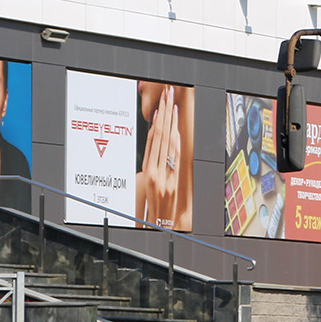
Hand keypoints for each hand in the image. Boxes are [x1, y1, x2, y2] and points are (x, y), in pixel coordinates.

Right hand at [140, 86, 180, 227]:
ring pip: (164, 143)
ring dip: (169, 121)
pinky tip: (172, 127)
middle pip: (158, 137)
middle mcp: (152, 171)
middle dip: (163, 114)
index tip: (162, 106)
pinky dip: (171, 140)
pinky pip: (170, 157)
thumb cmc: (155, 207)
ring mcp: (161, 176)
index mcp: (148, 170)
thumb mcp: (151, 185)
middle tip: (167, 94)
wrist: (159, 226)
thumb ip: (156, 167)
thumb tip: (160, 150)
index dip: (158, 122)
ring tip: (171, 103)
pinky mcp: (168, 182)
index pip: (153, 140)